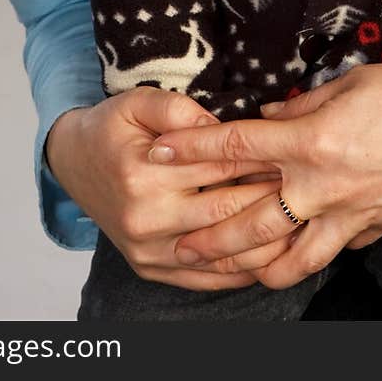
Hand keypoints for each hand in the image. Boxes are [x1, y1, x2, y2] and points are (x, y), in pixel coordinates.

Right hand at [45, 89, 280, 288]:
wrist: (72, 163)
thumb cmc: (111, 128)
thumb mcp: (138, 101)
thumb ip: (179, 109)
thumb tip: (221, 127)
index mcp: (145, 175)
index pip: (219, 165)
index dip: (261, 157)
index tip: (295, 152)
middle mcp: (147, 219)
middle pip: (228, 210)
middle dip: (272, 198)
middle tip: (309, 185)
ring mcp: (149, 251)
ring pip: (223, 253)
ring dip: (266, 242)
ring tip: (303, 224)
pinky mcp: (151, 269)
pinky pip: (206, 279)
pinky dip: (242, 271)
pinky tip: (271, 256)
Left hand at [149, 59, 381, 287]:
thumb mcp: (350, 82)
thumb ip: (303, 102)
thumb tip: (269, 110)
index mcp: (311, 139)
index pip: (236, 146)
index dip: (193, 149)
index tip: (160, 151)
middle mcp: (322, 185)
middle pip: (248, 219)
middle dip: (206, 233)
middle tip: (176, 242)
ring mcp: (348, 214)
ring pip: (286, 258)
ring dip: (248, 265)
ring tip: (220, 268)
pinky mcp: (372, 228)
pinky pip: (327, 254)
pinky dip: (300, 261)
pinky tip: (282, 261)